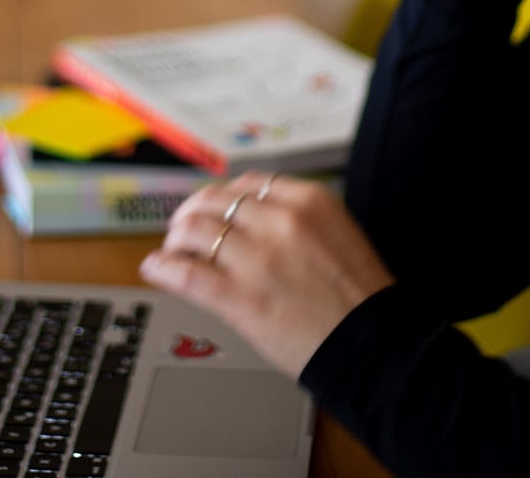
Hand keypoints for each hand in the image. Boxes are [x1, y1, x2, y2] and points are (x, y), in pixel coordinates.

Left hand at [140, 172, 393, 379]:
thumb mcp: (336, 232)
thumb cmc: (359, 297)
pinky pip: (186, 273)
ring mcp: (257, 259)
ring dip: (176, 240)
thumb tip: (250, 213)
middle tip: (183, 228)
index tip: (214, 207)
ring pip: (194, 231)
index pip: (247, 183)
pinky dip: (163, 268)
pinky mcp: (239, 298)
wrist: (373, 346)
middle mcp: (279, 222)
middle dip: (192, 213)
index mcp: (307, 201)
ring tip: (173, 250)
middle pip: (214, 202)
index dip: (223, 196)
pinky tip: (156, 268)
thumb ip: (295, 216)